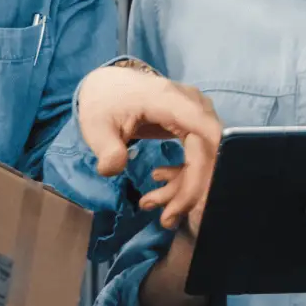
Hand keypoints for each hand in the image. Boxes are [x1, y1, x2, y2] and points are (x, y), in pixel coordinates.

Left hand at [77, 65, 220, 230]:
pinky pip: (200, 155)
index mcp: (169, 100)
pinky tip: (158, 185)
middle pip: (208, 153)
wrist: (108, 86)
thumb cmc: (103, 103)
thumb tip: (112, 169)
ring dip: (185, 188)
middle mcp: (193, 105)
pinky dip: (184, 177)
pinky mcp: (194, 126)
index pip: (204, 133)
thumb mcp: (96, 126)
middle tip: (166, 219)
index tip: (202, 199)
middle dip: (191, 191)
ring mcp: (197, 114)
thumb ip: (106, 148)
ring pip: (207, 158)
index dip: (208, 166)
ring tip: (151, 205)